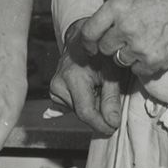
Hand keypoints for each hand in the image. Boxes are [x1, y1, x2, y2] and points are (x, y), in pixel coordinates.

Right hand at [49, 20, 123, 135]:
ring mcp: (54, 88)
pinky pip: (73, 105)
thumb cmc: (100, 52)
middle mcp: (58, 83)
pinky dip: (85, 102)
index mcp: (72, 76)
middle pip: (82, 112)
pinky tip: (90, 90)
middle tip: (111, 101)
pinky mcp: (55, 91)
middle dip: (99, 113)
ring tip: (99, 88)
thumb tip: (112, 122)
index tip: (113, 128)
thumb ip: (111, 98)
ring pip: (78, 110)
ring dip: (92, 106)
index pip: (85, 112)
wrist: (83, 39)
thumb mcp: (112, 72)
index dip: (101, 124)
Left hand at [79, 0, 167, 80]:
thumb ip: (115, 12)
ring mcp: (138, 46)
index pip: (89, 31)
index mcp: (117, 7)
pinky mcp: (152, 61)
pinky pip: (136, 70)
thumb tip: (99, 28)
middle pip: (105, 48)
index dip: (87, 42)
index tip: (91, 46)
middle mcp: (125, 27)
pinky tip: (154, 49)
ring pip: (120, 60)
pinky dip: (143, 64)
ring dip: (129, 55)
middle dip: (113, 45)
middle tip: (128, 38)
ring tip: (145, 41)